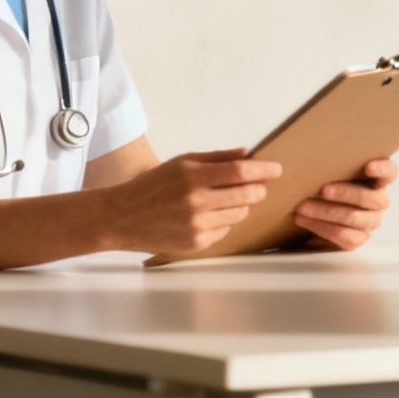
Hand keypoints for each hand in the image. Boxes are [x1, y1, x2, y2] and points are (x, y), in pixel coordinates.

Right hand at [97, 147, 279, 253]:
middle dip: (258, 188)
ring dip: (240, 205)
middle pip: (247, 195)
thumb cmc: (152, 185)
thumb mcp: (182, 163)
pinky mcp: (196, 244)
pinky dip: (224, 222)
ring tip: (223, 199)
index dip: (264, 170)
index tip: (277, 169)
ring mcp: (197, 226)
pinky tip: (206, 216)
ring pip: (240, 214)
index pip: (241, 172)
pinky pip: (225, 231)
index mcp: (193, 177)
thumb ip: (217, 158)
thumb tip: (248, 155)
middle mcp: (197, 202)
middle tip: (257, 185)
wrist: (121, 218)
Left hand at [294, 158, 397, 250]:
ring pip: (353, 218)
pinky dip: (321, 227)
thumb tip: (313, 155)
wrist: (314, 213)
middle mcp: (379, 200)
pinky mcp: (358, 239)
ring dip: (325, 212)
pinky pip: (343, 235)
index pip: (389, 172)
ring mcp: (371, 221)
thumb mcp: (331, 172)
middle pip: (370, 198)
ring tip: (303, 207)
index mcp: (377, 179)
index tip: (368, 167)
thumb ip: (333, 165)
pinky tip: (304, 220)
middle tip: (322, 190)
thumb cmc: (325, 185)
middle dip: (344, 193)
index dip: (382, 169)